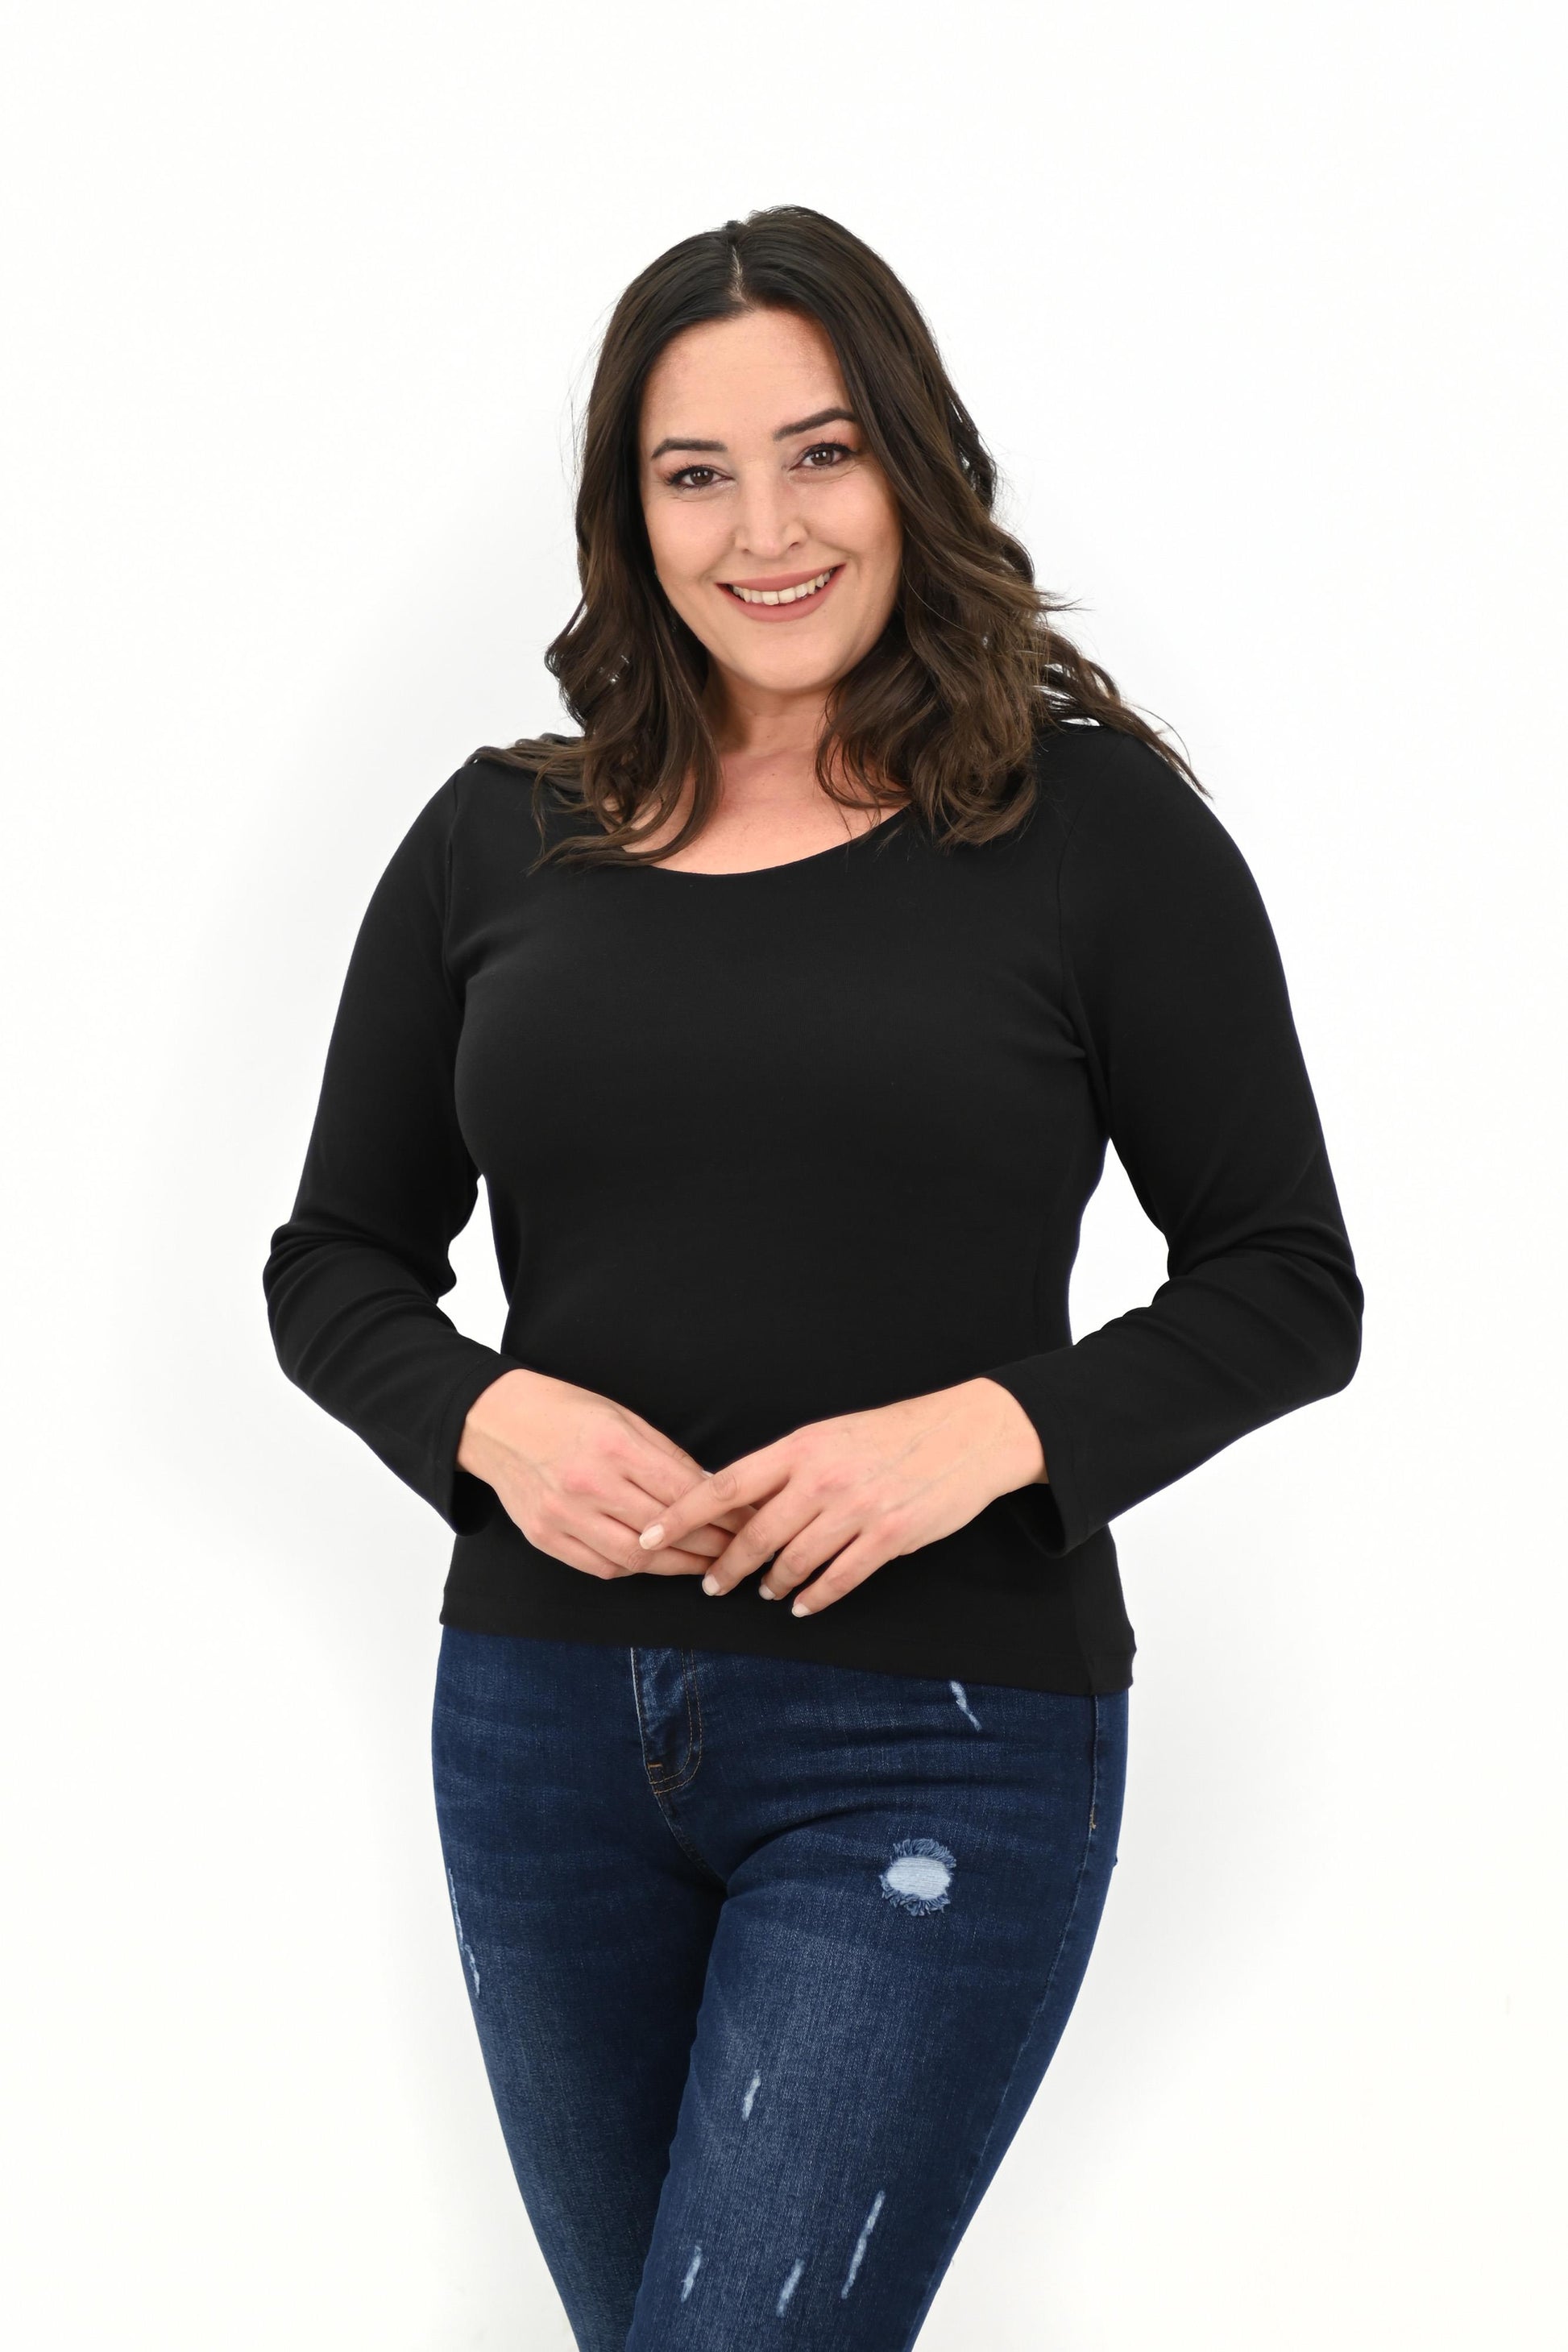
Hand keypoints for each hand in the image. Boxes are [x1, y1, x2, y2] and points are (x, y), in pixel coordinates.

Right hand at [458, 1368, 755, 1580]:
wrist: (495, 1422)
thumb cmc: (565, 1411)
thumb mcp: (623, 1417)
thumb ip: (666, 1456)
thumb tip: (710, 1489)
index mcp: (613, 1445)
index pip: (681, 1490)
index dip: (722, 1512)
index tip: (747, 1521)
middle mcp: (588, 1483)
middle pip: (664, 1529)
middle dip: (709, 1544)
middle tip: (736, 1551)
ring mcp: (563, 1514)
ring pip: (635, 1557)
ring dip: (676, 1565)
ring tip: (704, 1564)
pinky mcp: (545, 1536)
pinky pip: (600, 1566)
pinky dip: (634, 1568)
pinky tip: (656, 1563)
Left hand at [636, 1378, 1046, 1616]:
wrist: (967, 1434)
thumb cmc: (895, 1432)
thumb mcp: (832, 1435)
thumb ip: (790, 1466)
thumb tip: (742, 1500)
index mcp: (801, 1447)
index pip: (725, 1485)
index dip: (682, 1515)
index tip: (650, 1535)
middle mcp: (821, 1478)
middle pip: (753, 1535)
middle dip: (726, 1567)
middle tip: (712, 1585)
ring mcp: (854, 1510)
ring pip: (793, 1562)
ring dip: (772, 1583)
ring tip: (766, 1591)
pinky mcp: (887, 1538)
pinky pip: (837, 1579)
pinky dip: (815, 1598)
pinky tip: (803, 1604)